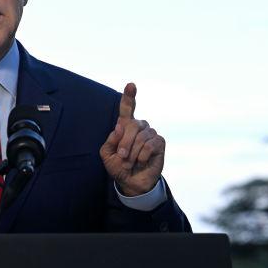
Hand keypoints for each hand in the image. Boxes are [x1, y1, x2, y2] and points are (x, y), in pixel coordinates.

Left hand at [99, 82, 164, 196]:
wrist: (131, 182)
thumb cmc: (118, 166)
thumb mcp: (107, 155)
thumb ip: (110, 141)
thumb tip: (119, 126)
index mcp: (125, 126)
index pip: (127, 108)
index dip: (129, 96)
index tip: (131, 85)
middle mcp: (139, 127)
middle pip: (132, 125)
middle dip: (124, 143)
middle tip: (121, 156)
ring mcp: (151, 133)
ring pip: (141, 137)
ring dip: (132, 153)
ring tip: (131, 162)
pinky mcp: (160, 142)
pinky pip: (150, 145)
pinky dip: (142, 156)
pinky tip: (142, 161)